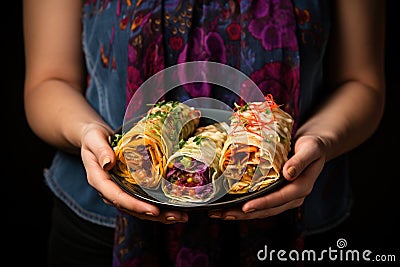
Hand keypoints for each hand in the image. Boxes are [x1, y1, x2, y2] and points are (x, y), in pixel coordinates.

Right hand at [80, 123, 187, 223]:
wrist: (94, 139)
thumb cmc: (94, 137)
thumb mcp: (94, 139)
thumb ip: (100, 150)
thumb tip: (108, 162)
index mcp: (99, 180)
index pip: (117, 197)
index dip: (135, 205)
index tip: (153, 210)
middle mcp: (109, 190)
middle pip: (132, 208)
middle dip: (155, 215)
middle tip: (177, 216)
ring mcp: (119, 191)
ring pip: (139, 208)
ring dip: (160, 215)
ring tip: (181, 216)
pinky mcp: (128, 188)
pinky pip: (142, 201)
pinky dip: (159, 206)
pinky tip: (174, 209)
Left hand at [208, 135, 326, 219]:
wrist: (314, 147)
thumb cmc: (312, 146)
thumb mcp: (310, 149)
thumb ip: (300, 161)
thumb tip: (288, 173)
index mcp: (301, 187)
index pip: (279, 199)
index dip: (262, 204)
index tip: (245, 207)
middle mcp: (293, 196)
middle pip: (267, 209)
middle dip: (244, 214)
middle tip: (223, 214)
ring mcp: (284, 197)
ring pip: (262, 210)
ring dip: (240, 213)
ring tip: (220, 214)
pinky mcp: (277, 194)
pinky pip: (260, 203)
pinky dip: (244, 206)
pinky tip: (229, 206)